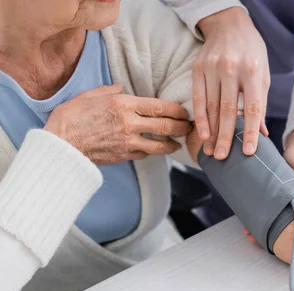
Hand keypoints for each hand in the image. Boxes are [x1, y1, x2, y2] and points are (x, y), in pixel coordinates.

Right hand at [45, 84, 191, 164]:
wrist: (61, 143)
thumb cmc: (72, 116)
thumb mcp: (91, 95)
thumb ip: (112, 91)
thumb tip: (123, 89)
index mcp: (124, 105)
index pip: (160, 107)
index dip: (177, 110)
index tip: (185, 112)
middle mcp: (130, 124)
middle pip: (166, 127)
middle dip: (181, 127)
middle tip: (189, 127)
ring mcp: (128, 142)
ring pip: (160, 145)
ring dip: (172, 144)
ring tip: (178, 142)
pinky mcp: (124, 156)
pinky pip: (145, 154)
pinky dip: (153, 152)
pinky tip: (157, 150)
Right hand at [194, 7, 269, 159]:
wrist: (229, 24)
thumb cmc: (252, 53)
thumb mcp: (262, 74)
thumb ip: (261, 103)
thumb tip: (262, 134)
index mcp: (253, 71)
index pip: (253, 108)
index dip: (250, 131)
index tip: (249, 152)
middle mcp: (232, 69)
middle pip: (228, 110)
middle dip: (226, 137)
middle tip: (223, 159)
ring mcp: (212, 68)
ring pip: (211, 107)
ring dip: (211, 133)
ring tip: (212, 152)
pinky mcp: (197, 68)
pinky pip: (198, 98)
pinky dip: (200, 118)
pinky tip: (202, 134)